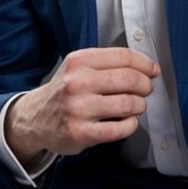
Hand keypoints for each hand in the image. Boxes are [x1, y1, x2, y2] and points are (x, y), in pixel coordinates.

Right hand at [4, 47, 160, 165]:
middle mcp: (78, 82)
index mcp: (79, 61)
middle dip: (145, 85)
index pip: (123, 56)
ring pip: (127, 103)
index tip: (153, 70)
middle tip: (146, 89)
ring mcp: (78, 108)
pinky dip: (131, 125)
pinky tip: (128, 121)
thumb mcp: (77, 68)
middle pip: (129, 78)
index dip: (145, 64)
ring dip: (140, 105)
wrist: (34, 118)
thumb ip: (106, 64)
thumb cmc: (64, 91)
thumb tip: (145, 67)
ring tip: (136, 106)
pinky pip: (119, 129)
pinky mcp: (81, 132)